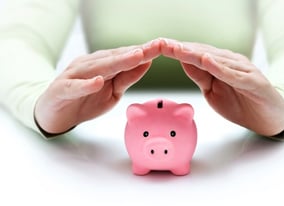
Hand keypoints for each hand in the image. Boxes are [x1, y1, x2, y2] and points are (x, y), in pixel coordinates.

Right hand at [35, 39, 160, 134]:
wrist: (54, 114)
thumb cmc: (85, 100)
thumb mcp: (112, 92)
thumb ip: (127, 78)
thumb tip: (146, 63)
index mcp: (102, 64)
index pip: (125, 56)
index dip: (144, 51)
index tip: (162, 46)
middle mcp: (89, 65)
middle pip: (115, 58)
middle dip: (136, 52)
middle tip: (156, 47)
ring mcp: (74, 75)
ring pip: (97, 67)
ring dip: (117, 62)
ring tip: (136, 57)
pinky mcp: (61, 88)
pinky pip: (75, 86)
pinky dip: (86, 84)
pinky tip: (98, 81)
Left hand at [160, 38, 283, 136]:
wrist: (269, 118)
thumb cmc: (241, 103)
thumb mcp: (213, 91)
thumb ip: (200, 76)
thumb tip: (183, 62)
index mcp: (220, 64)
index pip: (195, 54)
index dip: (177, 51)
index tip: (159, 46)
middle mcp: (231, 62)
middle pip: (203, 53)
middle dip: (181, 49)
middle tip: (163, 43)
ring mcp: (243, 70)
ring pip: (216, 60)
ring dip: (196, 54)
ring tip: (178, 49)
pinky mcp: (254, 81)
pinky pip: (234, 74)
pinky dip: (220, 68)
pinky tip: (207, 61)